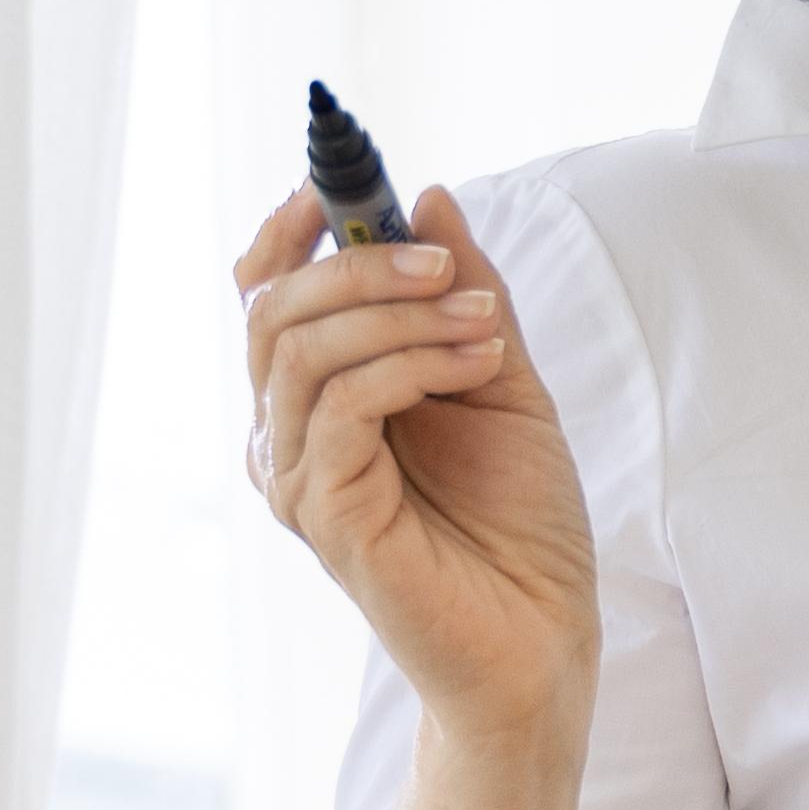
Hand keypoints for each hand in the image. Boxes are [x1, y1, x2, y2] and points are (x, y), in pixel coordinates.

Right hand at [237, 179, 597, 754]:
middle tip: (446, 262)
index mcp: (319, 395)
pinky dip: (409, 363)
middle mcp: (287, 432)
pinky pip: (340, 404)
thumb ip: (465, 293)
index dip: (293, 225)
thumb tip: (428, 196)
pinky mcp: (321, 512)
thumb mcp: (502, 376)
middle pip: (273, 306)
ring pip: (301, 346)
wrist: (542, 635)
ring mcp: (294, 474)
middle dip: (360, 261)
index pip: (266, 290)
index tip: (347, 174)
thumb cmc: (519, 521)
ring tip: (483, 320)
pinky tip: (477, 364)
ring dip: (399, 311)